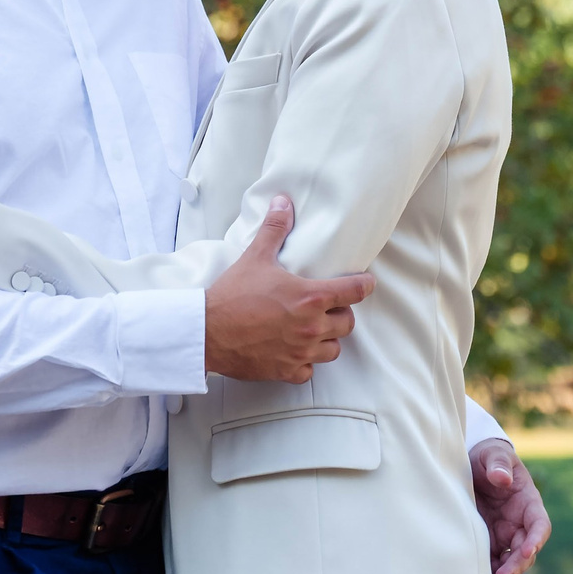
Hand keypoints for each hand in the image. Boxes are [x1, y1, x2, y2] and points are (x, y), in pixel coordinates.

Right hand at [203, 196, 373, 382]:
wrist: (207, 332)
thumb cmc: (232, 295)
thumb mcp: (256, 257)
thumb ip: (275, 229)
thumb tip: (283, 202)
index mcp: (311, 297)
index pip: (354, 291)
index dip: (364, 285)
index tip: (365, 282)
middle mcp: (311, 327)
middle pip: (347, 323)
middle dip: (341, 313)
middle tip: (327, 306)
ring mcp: (301, 352)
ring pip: (333, 349)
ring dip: (328, 339)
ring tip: (314, 329)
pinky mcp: (286, 371)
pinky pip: (310, 371)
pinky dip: (306, 362)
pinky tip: (295, 351)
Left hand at [471, 438, 550, 573]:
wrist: (473, 465)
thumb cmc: (488, 456)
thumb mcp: (493, 454)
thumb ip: (498, 464)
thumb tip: (502, 478)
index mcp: (528, 502)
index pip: (540, 524)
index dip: (536, 538)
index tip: (529, 550)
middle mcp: (520, 523)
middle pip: (526, 550)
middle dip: (516, 566)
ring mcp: (505, 535)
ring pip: (512, 563)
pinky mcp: (490, 542)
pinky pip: (494, 564)